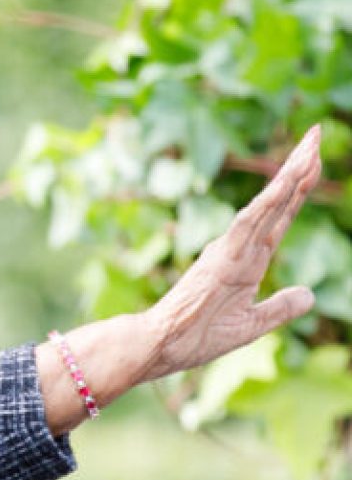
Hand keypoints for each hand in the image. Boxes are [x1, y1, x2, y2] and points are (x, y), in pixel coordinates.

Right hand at [144, 125, 321, 379]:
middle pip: (277, 202)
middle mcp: (240, 249)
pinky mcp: (220, 258)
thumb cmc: (197, 337)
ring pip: (266, 206)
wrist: (162, 346)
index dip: (299, 190)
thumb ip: (280, 307)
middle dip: (298, 168)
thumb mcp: (252, 325)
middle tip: (316, 133)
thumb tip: (310, 294)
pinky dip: (267, 203)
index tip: (316, 161)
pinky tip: (286, 182)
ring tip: (310, 147)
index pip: (279, 218)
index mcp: (248, 262)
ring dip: (288, 176)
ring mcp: (230, 251)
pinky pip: (248, 225)